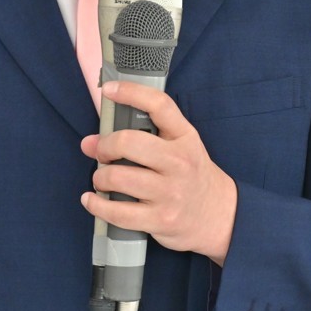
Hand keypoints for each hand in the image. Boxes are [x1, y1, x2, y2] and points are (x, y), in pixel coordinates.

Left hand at [80, 80, 237, 265]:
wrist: (221, 215)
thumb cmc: (192, 176)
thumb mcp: (181, 147)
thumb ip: (144, 137)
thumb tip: (90, 142)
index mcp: (185, 137)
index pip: (159, 105)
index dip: (131, 93)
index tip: (109, 91)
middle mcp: (179, 162)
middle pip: (129, 142)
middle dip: (104, 146)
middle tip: (101, 152)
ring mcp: (170, 192)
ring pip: (118, 178)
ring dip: (100, 178)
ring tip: (102, 179)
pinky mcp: (160, 219)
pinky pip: (118, 212)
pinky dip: (97, 206)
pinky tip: (91, 200)